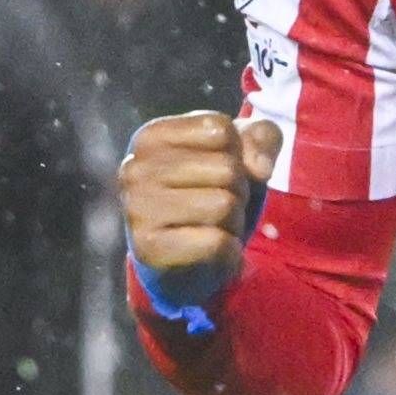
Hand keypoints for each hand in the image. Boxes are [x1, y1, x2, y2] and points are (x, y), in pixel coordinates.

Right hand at [119, 112, 279, 278]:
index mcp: (151, 137)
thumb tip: (260, 168)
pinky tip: (211, 253)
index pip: (220, 129)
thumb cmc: (213, 196)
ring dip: (234, 223)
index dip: (236, 155)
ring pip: (224, 205)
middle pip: (226, 168)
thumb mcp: (242, 153)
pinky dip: (229, 251)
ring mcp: (137, 208)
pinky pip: (217, 242)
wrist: (188, 264)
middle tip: (217, 209)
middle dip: (238, 192)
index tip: (216, 175)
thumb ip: (261, 136)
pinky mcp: (149, 249)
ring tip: (213, 229)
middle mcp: (135, 168)